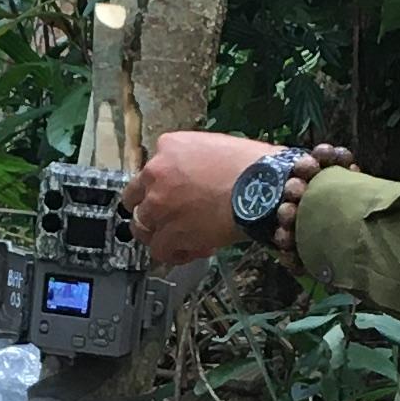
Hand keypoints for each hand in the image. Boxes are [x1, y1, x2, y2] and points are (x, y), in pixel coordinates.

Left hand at [125, 131, 278, 267]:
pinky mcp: (169, 233)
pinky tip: (189, 251)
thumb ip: (194, 161)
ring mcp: (160, 205)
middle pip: (135, 199)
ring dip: (158, 234)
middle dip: (150, 210)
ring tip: (177, 239)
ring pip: (142, 227)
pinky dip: (173, 254)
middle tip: (167, 219)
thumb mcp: (216, 146)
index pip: (150, 170)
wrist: (264, 187)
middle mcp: (156, 173)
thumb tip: (195, 178)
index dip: (160, 187)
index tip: (170, 196)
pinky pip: (160, 250)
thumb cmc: (253, 165)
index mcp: (169, 147)